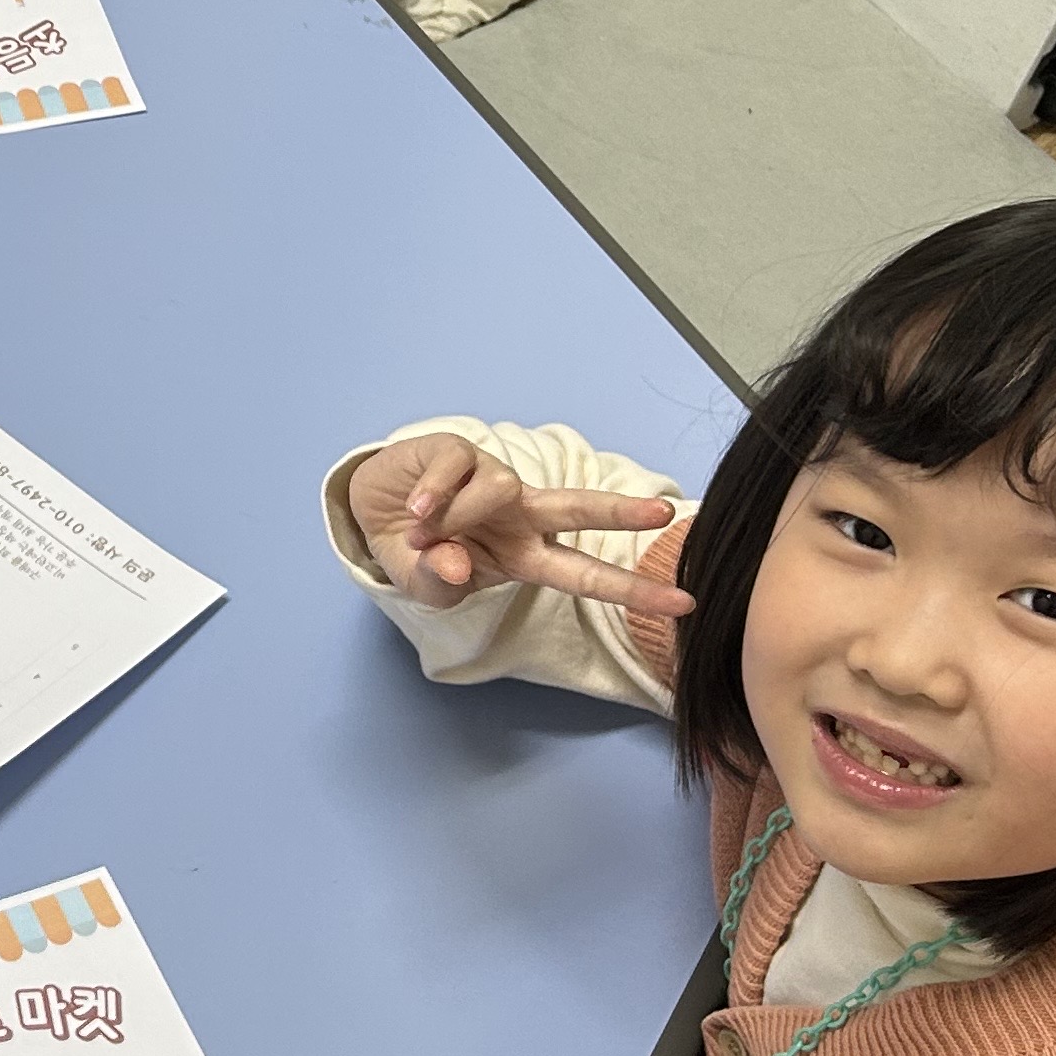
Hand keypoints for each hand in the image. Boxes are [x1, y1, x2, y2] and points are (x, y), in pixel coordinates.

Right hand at [346, 432, 691, 618]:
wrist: (372, 511)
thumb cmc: (416, 552)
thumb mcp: (427, 584)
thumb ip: (442, 583)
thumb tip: (457, 564)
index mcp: (525, 554)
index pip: (586, 573)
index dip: (633, 590)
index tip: (683, 603)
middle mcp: (520, 514)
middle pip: (580, 509)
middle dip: (621, 513)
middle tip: (663, 514)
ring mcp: (492, 480)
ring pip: (498, 490)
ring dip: (454, 518)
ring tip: (419, 533)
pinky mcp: (459, 452)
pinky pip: (453, 472)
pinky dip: (430, 497)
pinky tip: (412, 511)